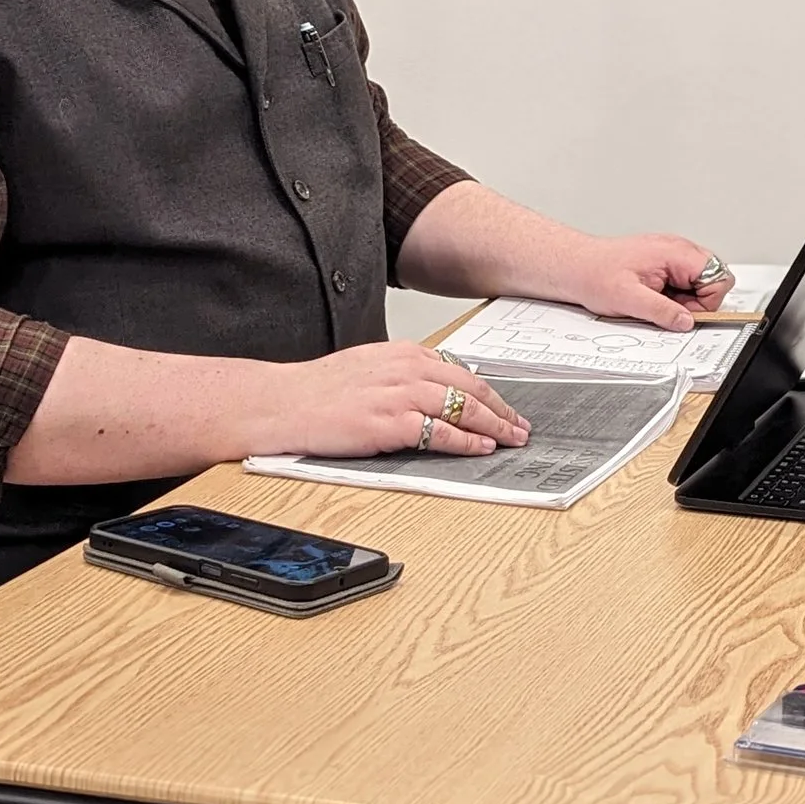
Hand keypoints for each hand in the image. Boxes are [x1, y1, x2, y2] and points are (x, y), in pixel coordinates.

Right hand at [276, 342, 530, 456]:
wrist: (283, 403)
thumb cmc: (321, 390)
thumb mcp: (371, 367)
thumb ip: (406, 374)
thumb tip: (440, 391)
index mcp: (406, 354)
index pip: (462, 372)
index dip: (491, 393)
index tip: (506, 407)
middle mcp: (408, 370)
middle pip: (472, 389)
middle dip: (502, 411)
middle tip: (521, 427)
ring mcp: (400, 396)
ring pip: (464, 410)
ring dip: (495, 427)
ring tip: (512, 440)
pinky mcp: (389, 424)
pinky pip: (441, 434)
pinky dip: (467, 443)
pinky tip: (482, 449)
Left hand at [560, 234, 734, 331]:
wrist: (576, 265)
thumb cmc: (596, 274)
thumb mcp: (629, 300)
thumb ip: (662, 311)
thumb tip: (686, 321)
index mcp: (674, 252)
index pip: (717, 275)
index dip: (707, 300)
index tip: (685, 312)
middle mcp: (676, 249)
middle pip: (713, 277)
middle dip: (698, 300)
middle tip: (671, 308)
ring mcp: (671, 254)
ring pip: (699, 281)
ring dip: (685, 298)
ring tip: (657, 300)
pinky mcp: (664, 262)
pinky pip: (683, 281)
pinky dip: (674, 294)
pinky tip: (654, 296)